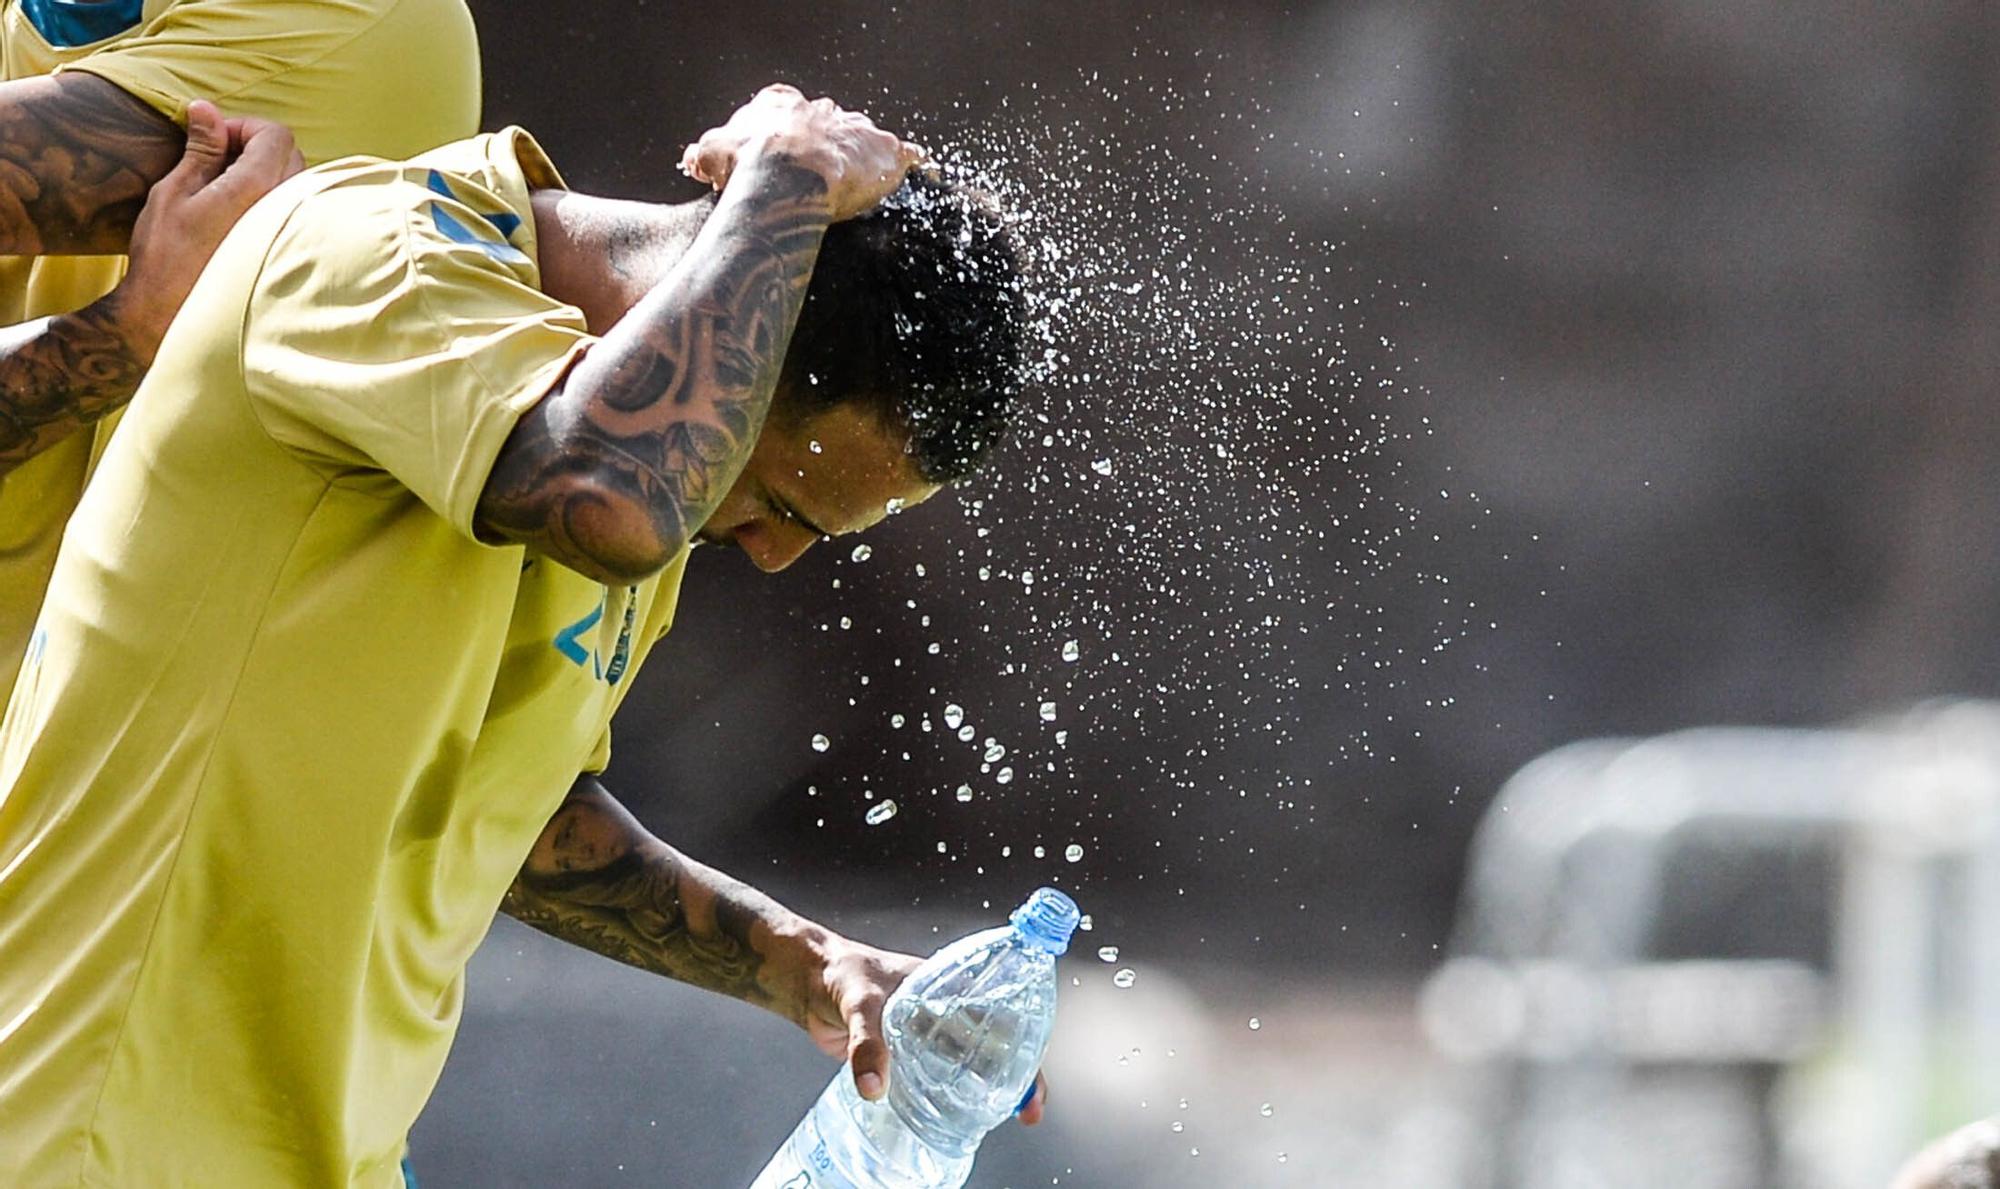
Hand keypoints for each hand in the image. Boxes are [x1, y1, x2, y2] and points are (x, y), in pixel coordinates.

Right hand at [115, 100, 302, 355]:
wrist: (171, 314)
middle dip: (256, 147)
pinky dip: (273, 198)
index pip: (275, 134)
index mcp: (257, 188)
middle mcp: (284, 208)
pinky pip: (295, 209)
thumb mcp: (176, 191)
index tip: (214, 140)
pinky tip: (240, 215)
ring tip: (225, 189)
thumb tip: (206, 109)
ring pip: (296, 181)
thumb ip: (201, 148)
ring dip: (266, 173)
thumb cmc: (167, 254)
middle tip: (216, 161)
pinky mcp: (289, 251)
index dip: (243, 127)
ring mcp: (292, 232)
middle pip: (291, 153)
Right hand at [680, 84, 925, 221]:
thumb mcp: (710, 156)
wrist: (785, 177)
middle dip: (824, 149)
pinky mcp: (884, 152)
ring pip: (862, 139)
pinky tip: (918, 171)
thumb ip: (703, 156)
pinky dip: (910, 163)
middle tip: (819, 180)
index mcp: (778, 106)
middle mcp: (819, 110)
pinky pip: (905, 155)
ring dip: (862, 158)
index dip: (783, 139)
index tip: (780, 161)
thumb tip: (692, 161)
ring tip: (862, 181)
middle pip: (826, 126)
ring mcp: (854, 129)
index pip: (785, 113)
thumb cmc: (745, 167)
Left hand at [798, 933, 1050, 1124]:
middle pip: (994, 1048)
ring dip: (983, 1094)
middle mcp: (946, 1012)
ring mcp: (926, 1036)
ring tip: (992, 1125)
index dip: (1025, 1051)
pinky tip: (950, 1121)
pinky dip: (948, 1100)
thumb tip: (874, 1088)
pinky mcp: (904, 1057)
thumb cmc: (841, 975)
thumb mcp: (860, 1003)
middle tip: (1024, 1115)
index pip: (1002, 1017)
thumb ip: (866, 1044)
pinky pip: (934, 1081)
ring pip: (967, 1067)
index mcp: (951, 988)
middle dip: (1015, 1080)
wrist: (808, 981)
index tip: (1032, 1085)